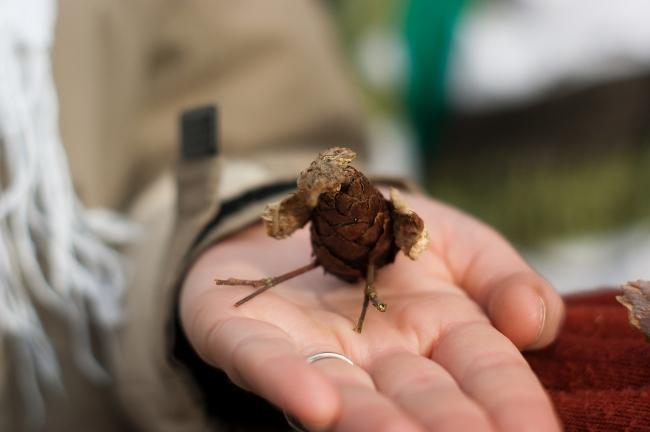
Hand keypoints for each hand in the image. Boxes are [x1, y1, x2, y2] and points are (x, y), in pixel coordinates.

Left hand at [180, 193, 563, 431]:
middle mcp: (379, 356)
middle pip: (421, 397)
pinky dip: (287, 380)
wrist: (305, 208)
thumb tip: (531, 321)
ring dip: (374, 422)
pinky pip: (264, 360)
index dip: (513, 402)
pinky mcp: (246, 335)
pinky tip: (316, 407)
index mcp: (438, 332)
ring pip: (348, 395)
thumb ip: (501, 276)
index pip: (486, 372)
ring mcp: (313, 349)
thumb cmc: (386, 233)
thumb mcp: (456, 240)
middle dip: (447, 425)